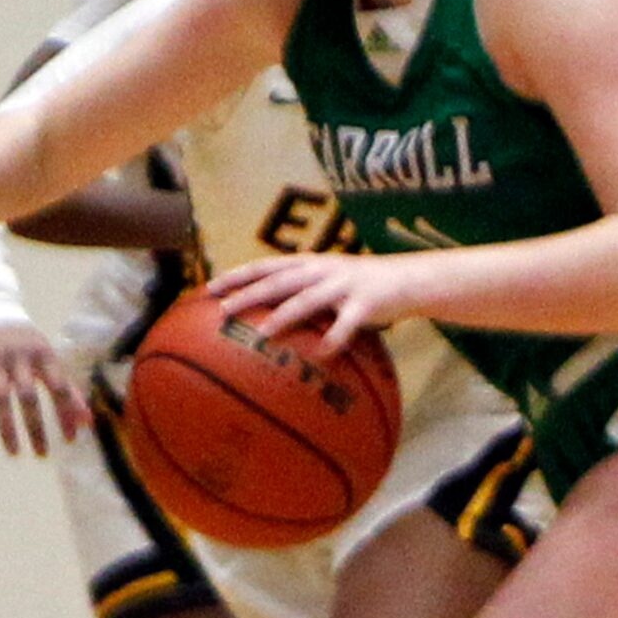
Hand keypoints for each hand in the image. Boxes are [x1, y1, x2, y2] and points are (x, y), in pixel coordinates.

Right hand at [0, 322, 89, 455]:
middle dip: (36, 427)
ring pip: (0, 397)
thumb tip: (87, 422)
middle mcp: (19, 356)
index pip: (59, 387)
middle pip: (29, 396)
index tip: (69, 440)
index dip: (66, 413)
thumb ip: (68, 389)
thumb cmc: (27, 343)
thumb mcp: (49, 360)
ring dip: (7, 427)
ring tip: (14, 452)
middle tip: (42, 454)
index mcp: (43, 355)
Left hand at [208, 251, 416, 353]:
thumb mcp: (327, 280)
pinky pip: (347, 325)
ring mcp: (343, 285)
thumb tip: (263, 312)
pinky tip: (322, 354)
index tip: (209, 288)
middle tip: (223, 310)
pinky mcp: (365, 303)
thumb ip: (300, 291)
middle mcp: (322, 270)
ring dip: (283, 316)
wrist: (407, 278)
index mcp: (308, 263)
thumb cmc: (360, 285)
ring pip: (307, 300)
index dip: (237, 275)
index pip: (265, 266)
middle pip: (278, 281)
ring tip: (262, 334)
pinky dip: (334, 339)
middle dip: (249, 294)